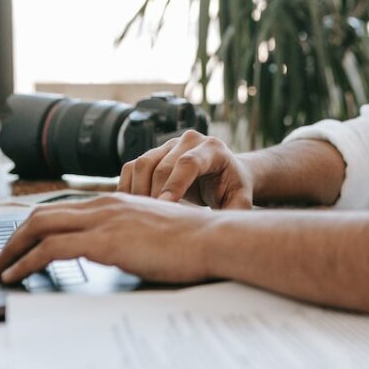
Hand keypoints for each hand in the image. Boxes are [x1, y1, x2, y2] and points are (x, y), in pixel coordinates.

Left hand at [0, 193, 214, 284]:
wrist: (215, 237)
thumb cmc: (195, 238)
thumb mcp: (157, 228)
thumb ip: (134, 231)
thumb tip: (125, 247)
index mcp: (117, 200)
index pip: (62, 209)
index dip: (34, 226)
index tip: (20, 244)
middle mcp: (105, 205)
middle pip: (42, 214)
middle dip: (13, 238)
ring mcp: (104, 221)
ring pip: (39, 228)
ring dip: (11, 250)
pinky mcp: (105, 241)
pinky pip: (51, 249)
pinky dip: (25, 262)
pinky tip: (15, 276)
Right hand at [117, 130, 252, 208]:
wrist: (225, 175)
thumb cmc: (232, 188)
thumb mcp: (240, 200)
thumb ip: (237, 211)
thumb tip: (224, 227)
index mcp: (213, 149)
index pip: (188, 163)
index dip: (174, 185)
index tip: (165, 209)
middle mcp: (189, 141)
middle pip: (162, 165)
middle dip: (155, 195)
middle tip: (153, 221)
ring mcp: (169, 145)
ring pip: (143, 164)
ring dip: (138, 192)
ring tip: (143, 216)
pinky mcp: (154, 153)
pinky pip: (132, 167)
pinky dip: (128, 187)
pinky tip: (132, 208)